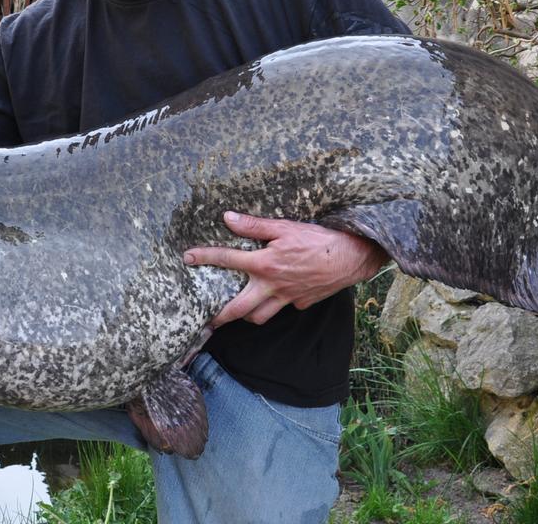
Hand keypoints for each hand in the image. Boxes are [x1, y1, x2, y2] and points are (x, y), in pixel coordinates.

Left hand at [183, 211, 388, 326]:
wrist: (350, 257)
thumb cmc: (318, 239)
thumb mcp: (284, 226)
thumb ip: (254, 225)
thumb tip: (228, 218)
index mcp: (265, 264)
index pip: (228, 260)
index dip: (205, 257)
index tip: (187, 258)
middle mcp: (272, 286)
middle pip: (239, 309)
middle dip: (220, 317)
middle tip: (207, 320)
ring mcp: (287, 298)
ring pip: (260, 316)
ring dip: (247, 315)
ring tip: (239, 310)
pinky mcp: (301, 303)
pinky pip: (283, 308)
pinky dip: (276, 304)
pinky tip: (277, 295)